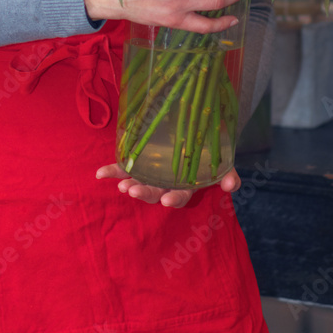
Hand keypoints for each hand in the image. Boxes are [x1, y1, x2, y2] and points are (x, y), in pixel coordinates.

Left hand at [95, 163, 241, 208]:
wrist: (198, 131)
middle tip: (132, 192)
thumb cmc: (211, 149)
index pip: (181, 195)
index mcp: (187, 184)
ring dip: (127, 184)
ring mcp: (153, 174)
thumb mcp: (223, 161)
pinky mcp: (141, 163)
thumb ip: (228, 173)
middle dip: (144, 193)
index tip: (166, 201)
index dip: (174, 198)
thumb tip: (231, 185)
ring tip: (119, 186)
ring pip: (139, 183)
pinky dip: (113, 171)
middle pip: (155, 192)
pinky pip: (126, 168)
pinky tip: (100, 174)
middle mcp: (168, 182)